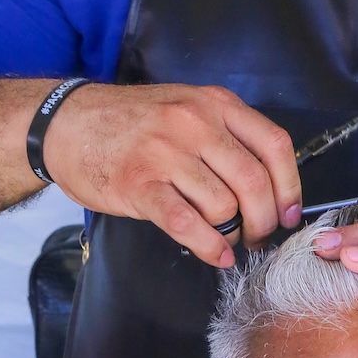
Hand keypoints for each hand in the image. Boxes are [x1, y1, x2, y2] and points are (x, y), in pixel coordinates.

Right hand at [42, 83, 301, 266]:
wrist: (66, 123)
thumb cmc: (131, 121)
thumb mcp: (186, 107)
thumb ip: (226, 135)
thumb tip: (269, 185)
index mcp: (214, 103)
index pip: (275, 145)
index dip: (290, 186)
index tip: (290, 213)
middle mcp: (194, 123)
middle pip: (253, 182)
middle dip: (264, 220)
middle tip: (259, 236)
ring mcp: (165, 153)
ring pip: (223, 205)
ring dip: (233, 233)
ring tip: (227, 239)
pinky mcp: (139, 184)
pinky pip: (186, 223)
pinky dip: (208, 245)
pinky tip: (214, 254)